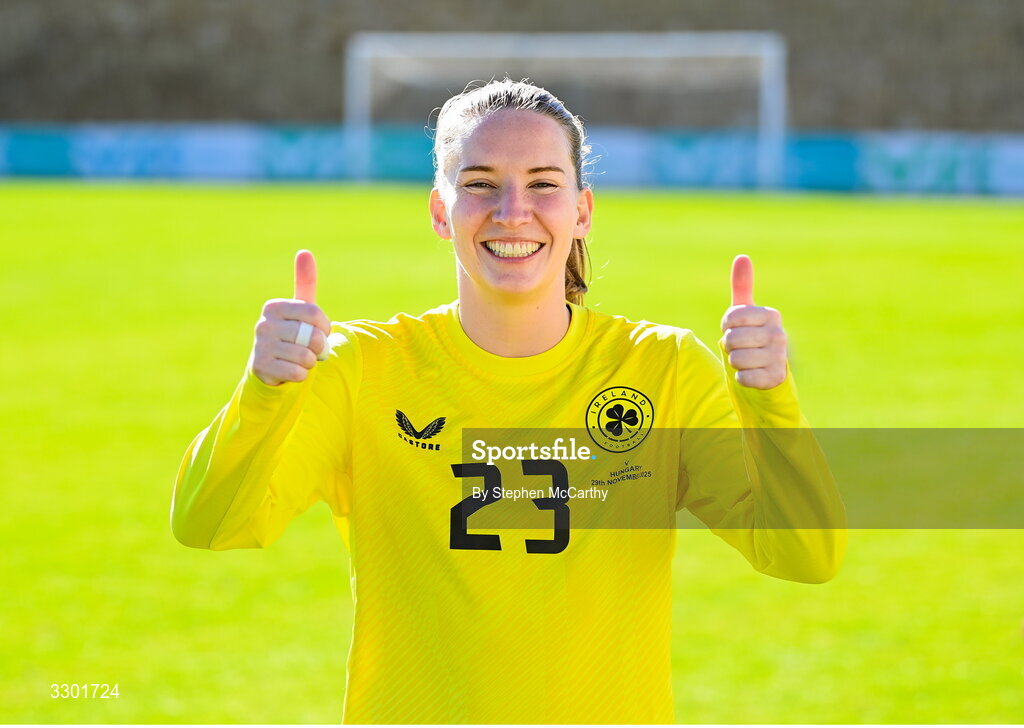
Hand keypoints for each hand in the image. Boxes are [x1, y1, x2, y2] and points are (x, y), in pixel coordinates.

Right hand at [250, 250, 331, 385]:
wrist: (271, 366)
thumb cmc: (292, 333)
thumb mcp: (300, 310)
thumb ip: (305, 282)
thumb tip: (304, 252)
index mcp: (274, 307)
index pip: (314, 313)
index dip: (324, 326)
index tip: (319, 330)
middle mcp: (263, 325)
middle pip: (312, 336)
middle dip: (319, 346)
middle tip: (310, 348)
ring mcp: (260, 347)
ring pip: (305, 357)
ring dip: (310, 362)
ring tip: (301, 359)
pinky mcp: (261, 368)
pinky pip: (297, 373)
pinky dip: (302, 375)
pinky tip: (291, 370)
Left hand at [720, 255, 787, 389]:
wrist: (767, 369)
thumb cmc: (752, 335)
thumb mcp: (745, 312)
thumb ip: (742, 286)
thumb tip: (742, 257)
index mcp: (771, 315)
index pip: (731, 318)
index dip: (726, 326)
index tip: (735, 329)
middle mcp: (779, 334)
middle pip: (732, 339)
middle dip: (730, 345)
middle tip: (742, 347)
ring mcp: (779, 357)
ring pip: (736, 359)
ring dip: (735, 362)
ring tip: (747, 360)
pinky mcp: (775, 378)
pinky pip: (743, 378)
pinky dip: (742, 378)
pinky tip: (753, 374)